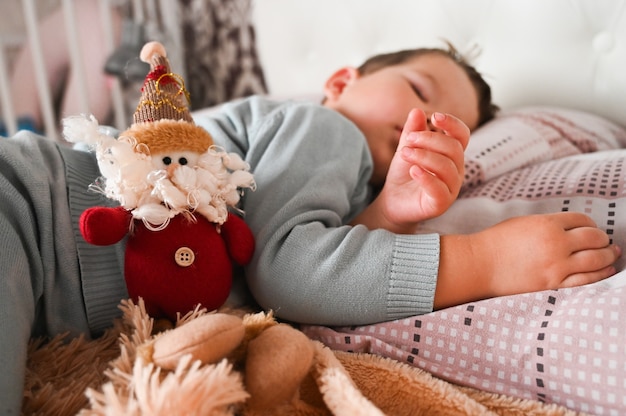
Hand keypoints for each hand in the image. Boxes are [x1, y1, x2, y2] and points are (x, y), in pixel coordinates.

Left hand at [352, 108, 469, 232]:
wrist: (393, 202)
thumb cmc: (404, 174)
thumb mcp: (406, 148)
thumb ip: (412, 131)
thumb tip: (417, 111)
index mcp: (451, 155)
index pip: (462, 135)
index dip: (452, 124)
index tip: (435, 116)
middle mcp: (456, 170)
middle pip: (454, 148)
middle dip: (430, 139)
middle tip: (408, 140)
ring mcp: (451, 188)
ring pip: (446, 167)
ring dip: (424, 156)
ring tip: (404, 153)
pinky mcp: (441, 204)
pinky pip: (439, 189)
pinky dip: (426, 177)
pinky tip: (413, 170)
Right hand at [435, 212, 620, 308]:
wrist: (479, 265)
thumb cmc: (495, 243)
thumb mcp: (523, 223)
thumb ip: (547, 225)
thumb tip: (570, 230)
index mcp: (547, 224)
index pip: (582, 221)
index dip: (591, 224)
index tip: (592, 229)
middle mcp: (556, 243)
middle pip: (594, 238)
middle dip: (603, 239)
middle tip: (605, 242)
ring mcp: (556, 266)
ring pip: (596, 259)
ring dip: (608, 256)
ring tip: (612, 255)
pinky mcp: (553, 284)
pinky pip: (586, 279)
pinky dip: (601, 274)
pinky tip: (607, 271)